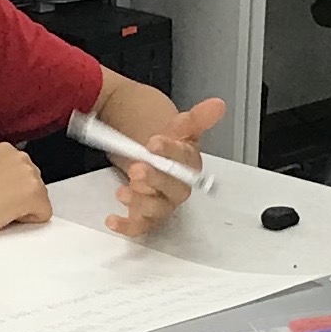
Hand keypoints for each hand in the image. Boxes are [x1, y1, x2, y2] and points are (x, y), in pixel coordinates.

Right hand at [0, 140, 54, 238]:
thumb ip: (3, 173)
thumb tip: (13, 187)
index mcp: (7, 149)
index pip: (24, 174)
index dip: (10, 190)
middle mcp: (21, 157)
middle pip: (36, 186)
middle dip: (19, 198)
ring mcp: (29, 174)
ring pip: (40, 200)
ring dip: (22, 208)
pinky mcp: (34, 194)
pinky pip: (44, 215)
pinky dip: (28, 220)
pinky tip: (4, 214)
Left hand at [105, 96, 224, 238]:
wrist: (149, 155)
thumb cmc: (166, 146)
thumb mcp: (177, 127)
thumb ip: (195, 119)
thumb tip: (218, 105)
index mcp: (189, 163)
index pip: (185, 159)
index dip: (171, 152)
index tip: (154, 143)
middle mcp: (178, 186)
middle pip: (174, 188)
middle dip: (156, 179)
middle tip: (138, 168)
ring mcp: (162, 203)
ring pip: (157, 209)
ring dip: (140, 202)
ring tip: (123, 191)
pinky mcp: (146, 217)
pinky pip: (139, 226)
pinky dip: (126, 225)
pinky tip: (113, 219)